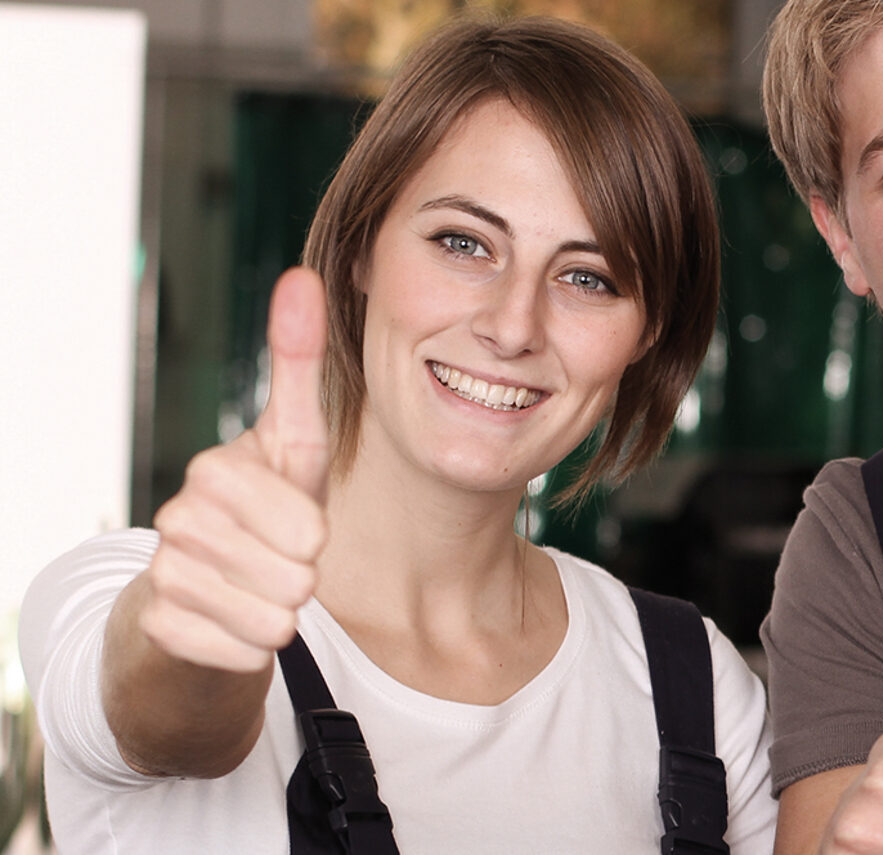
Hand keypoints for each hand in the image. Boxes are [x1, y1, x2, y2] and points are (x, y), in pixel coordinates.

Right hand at [139, 268, 329, 672]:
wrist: (197, 601)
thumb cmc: (261, 516)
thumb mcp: (291, 445)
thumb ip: (299, 365)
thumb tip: (300, 276)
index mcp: (217, 468)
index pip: (307, 525)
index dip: (312, 535)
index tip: (289, 524)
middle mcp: (179, 515)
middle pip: (298, 574)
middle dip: (300, 579)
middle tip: (273, 564)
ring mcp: (163, 572)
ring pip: (276, 617)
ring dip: (280, 616)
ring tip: (254, 593)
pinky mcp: (159, 628)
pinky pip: (246, 653)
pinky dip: (251, 649)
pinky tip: (227, 624)